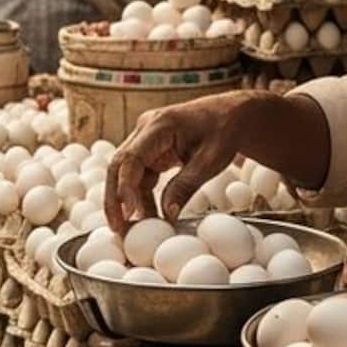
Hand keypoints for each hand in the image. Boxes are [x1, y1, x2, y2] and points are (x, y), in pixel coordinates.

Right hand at [105, 91, 277, 231]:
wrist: (231, 115)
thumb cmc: (224, 131)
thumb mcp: (211, 160)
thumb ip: (187, 185)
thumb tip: (168, 215)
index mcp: (159, 125)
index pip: (132, 158)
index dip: (126, 187)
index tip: (129, 214)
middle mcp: (145, 131)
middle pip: (118, 166)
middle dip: (114, 199)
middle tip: (117, 229)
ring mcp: (146, 141)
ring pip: (125, 174)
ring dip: (126, 202)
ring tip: (130, 230)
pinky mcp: (151, 153)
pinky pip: (140, 178)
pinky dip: (141, 198)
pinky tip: (148, 217)